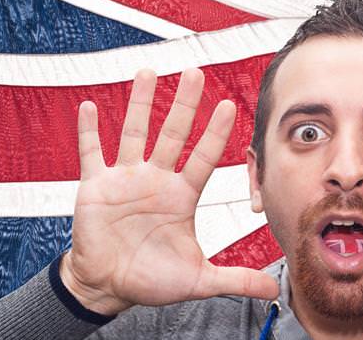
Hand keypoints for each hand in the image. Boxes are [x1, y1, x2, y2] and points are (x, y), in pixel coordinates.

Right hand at [60, 68, 278, 314]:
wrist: (110, 285)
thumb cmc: (152, 279)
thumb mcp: (198, 279)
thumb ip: (235, 279)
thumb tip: (273, 289)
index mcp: (182, 196)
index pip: (204, 157)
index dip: (216, 133)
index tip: (229, 104)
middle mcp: (157, 180)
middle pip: (173, 134)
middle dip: (184, 104)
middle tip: (194, 72)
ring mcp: (126, 179)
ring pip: (134, 133)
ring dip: (139, 104)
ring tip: (148, 72)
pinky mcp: (95, 187)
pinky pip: (92, 153)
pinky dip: (89, 132)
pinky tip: (89, 106)